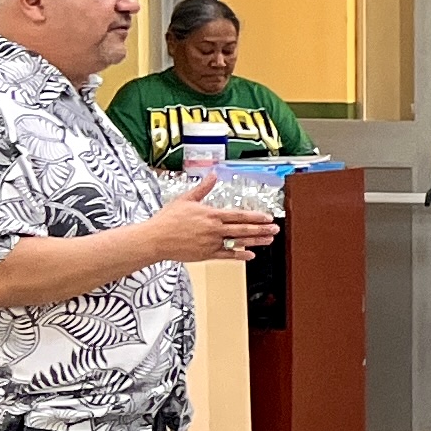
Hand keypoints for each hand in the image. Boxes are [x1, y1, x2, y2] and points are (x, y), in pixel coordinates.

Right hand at [148, 198, 271, 263]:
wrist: (155, 239)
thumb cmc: (168, 219)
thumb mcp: (186, 199)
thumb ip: (203, 188)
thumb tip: (213, 174)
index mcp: (211, 215)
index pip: (239, 215)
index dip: (255, 217)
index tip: (268, 217)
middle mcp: (214, 229)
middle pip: (243, 229)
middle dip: (261, 229)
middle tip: (275, 229)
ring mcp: (211, 243)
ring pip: (238, 242)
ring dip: (255, 241)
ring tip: (269, 240)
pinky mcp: (206, 255)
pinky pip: (227, 256)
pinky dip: (239, 256)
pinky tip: (250, 255)